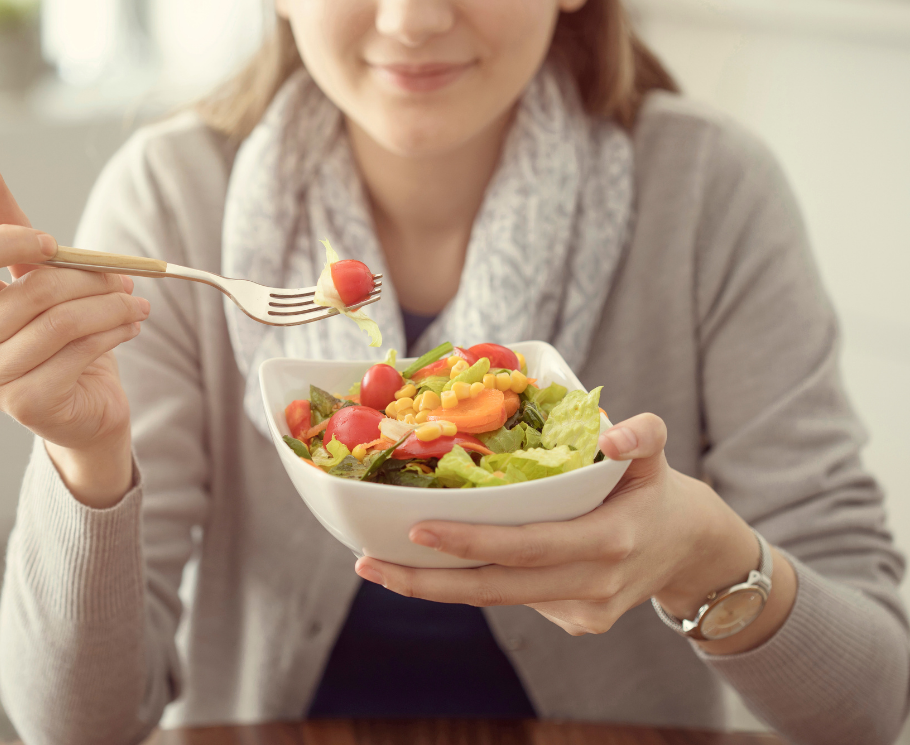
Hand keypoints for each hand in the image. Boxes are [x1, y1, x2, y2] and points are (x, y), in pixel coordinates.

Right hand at [0, 168, 149, 506]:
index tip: (52, 243)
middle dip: (89, 279)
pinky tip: (130, 327)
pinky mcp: (25, 404)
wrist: (86, 408)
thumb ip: (15, 235)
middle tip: (126, 279)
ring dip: (111, 307)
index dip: (7, 241)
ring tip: (137, 304)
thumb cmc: (62, 340)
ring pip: (61, 322)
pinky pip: (78, 352)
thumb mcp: (40, 283)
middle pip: (31, 290)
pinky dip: (112, 333)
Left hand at [356, 413, 790, 650]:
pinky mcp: (575, 622)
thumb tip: (613, 435)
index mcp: (609, 542)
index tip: (418, 530)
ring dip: (437, 585)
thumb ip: (643, 435)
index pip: (527, 545)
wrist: (689, 550)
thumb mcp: (657, 454)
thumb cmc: (655, 492)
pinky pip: (513, 597)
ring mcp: (582, 611)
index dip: (471, 542)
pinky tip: (444, 560)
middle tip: (369, 562)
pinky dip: (475, 579)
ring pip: (497, 599)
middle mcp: (592, 584)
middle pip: (496, 589)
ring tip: (382, 564)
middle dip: (427, 581)